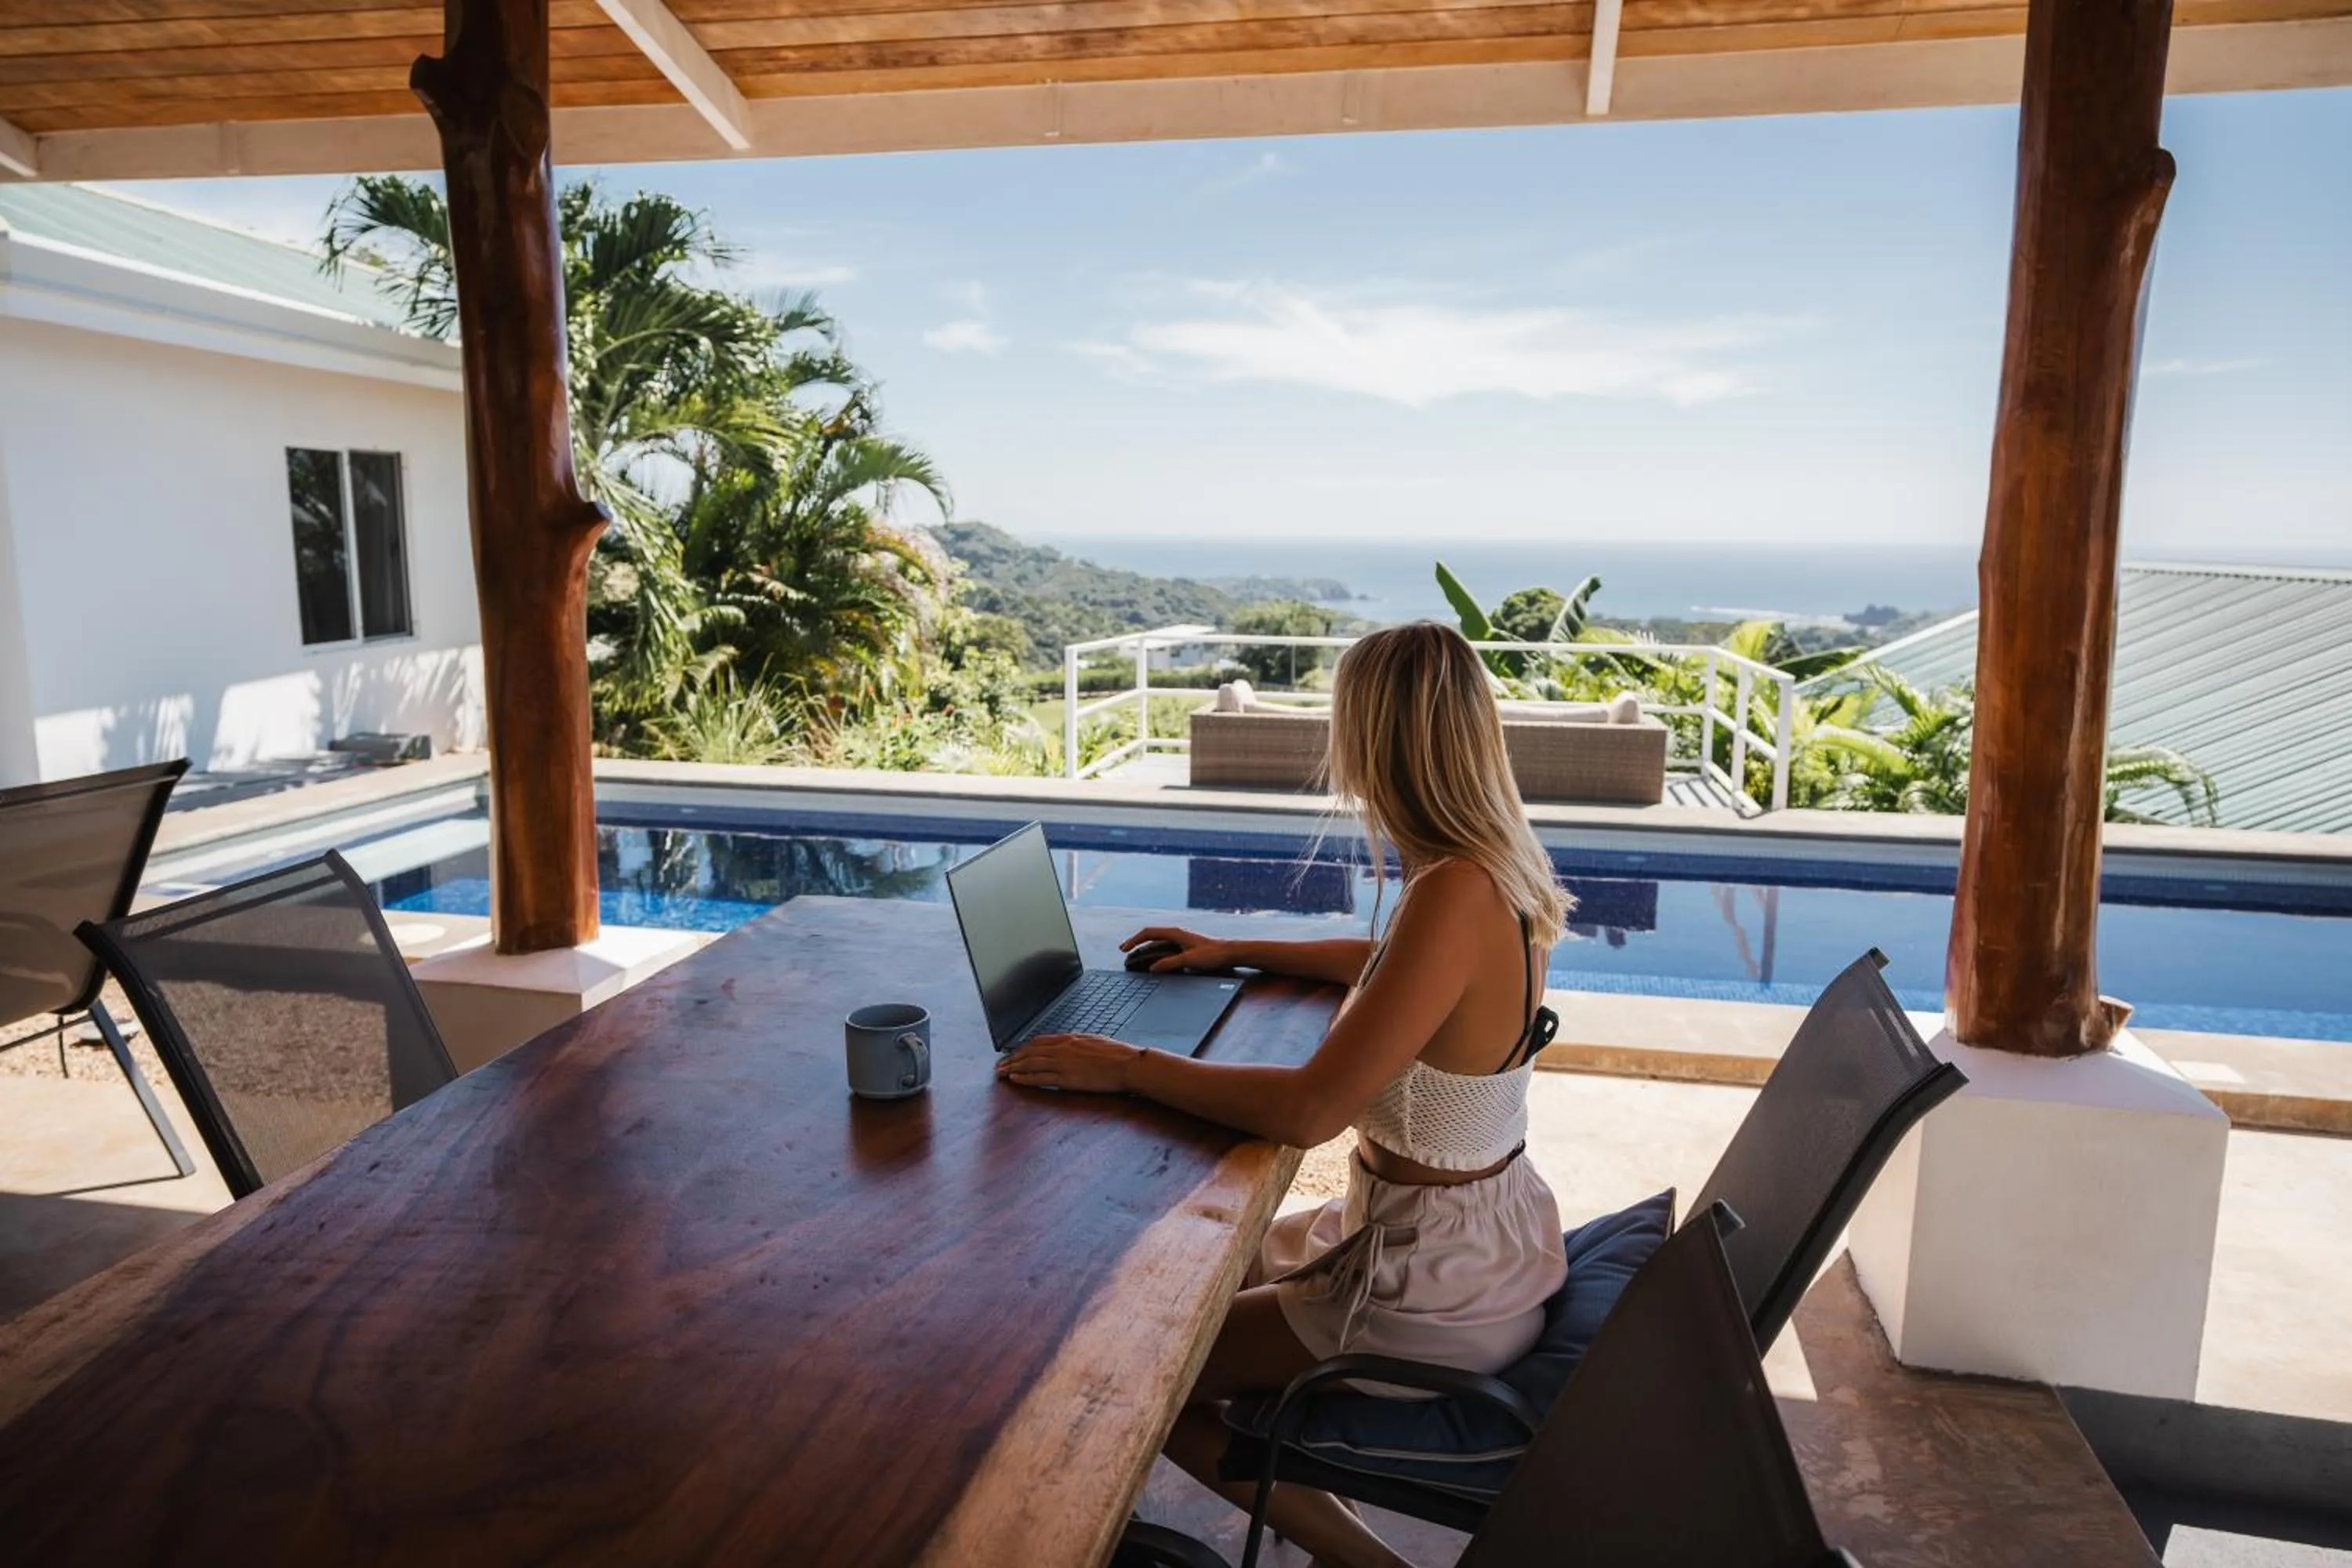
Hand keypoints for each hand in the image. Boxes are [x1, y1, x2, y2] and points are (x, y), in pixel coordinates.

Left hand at [995, 1033, 1144, 1094]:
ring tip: (1001, 1072)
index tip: (1014, 1052)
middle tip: (1000, 1064)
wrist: (1128, 1064)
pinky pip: (1039, 1077)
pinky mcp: (1066, 1079)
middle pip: (1029, 1051)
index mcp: (1069, 1038)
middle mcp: (1062, 1048)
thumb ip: (1077, 1043)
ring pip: (1030, 1063)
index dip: (1023, 1047)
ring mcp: (1063, 1063)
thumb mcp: (1094, 1041)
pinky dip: (1024, 1078)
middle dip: (1012, 1058)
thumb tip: (1067, 1045)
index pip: (1038, 1041)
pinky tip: (1014, 1079)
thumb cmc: (1117, 1054)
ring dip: (1013, 1067)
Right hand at [1120, 926, 1243, 973]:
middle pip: (1150, 936)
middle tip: (1124, 952)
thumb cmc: (1212, 954)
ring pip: (1157, 943)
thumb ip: (1169, 963)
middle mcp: (1176, 934)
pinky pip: (1164, 948)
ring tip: (1135, 958)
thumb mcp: (1189, 959)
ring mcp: (1180, 940)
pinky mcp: (1184, 947)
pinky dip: (1154, 953)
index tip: (1123, 948)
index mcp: (1175, 933)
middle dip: (1136, 944)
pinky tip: (1152, 962)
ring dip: (1145, 949)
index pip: (1148, 933)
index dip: (1134, 940)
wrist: (1229, 953)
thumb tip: (1152, 968)